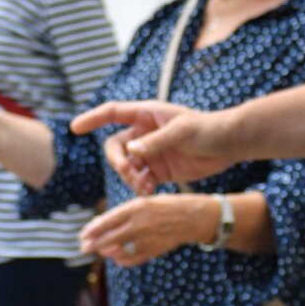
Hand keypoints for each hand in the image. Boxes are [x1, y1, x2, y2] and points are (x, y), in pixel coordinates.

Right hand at [71, 100, 223, 193]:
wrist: (229, 145)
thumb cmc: (208, 129)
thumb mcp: (183, 131)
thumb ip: (156, 141)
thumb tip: (131, 151)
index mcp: (147, 115)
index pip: (113, 113)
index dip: (92, 119)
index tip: (75, 128)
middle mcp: (144, 133)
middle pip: (115, 147)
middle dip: (117, 162)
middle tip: (130, 174)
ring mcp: (151, 152)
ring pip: (126, 167)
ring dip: (130, 178)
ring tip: (145, 188)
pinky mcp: (159, 170)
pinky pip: (139, 180)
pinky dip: (140, 187)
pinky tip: (149, 193)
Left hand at [79, 195, 209, 266]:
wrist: (191, 217)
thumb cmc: (164, 206)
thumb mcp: (143, 202)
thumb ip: (122, 214)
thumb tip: (99, 223)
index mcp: (135, 208)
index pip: (106, 222)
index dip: (92, 230)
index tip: (82, 236)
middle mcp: (138, 224)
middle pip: (108, 238)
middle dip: (93, 245)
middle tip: (84, 248)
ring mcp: (146, 239)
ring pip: (118, 250)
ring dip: (107, 252)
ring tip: (101, 250)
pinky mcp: (152, 250)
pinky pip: (131, 259)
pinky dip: (121, 259)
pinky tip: (116, 257)